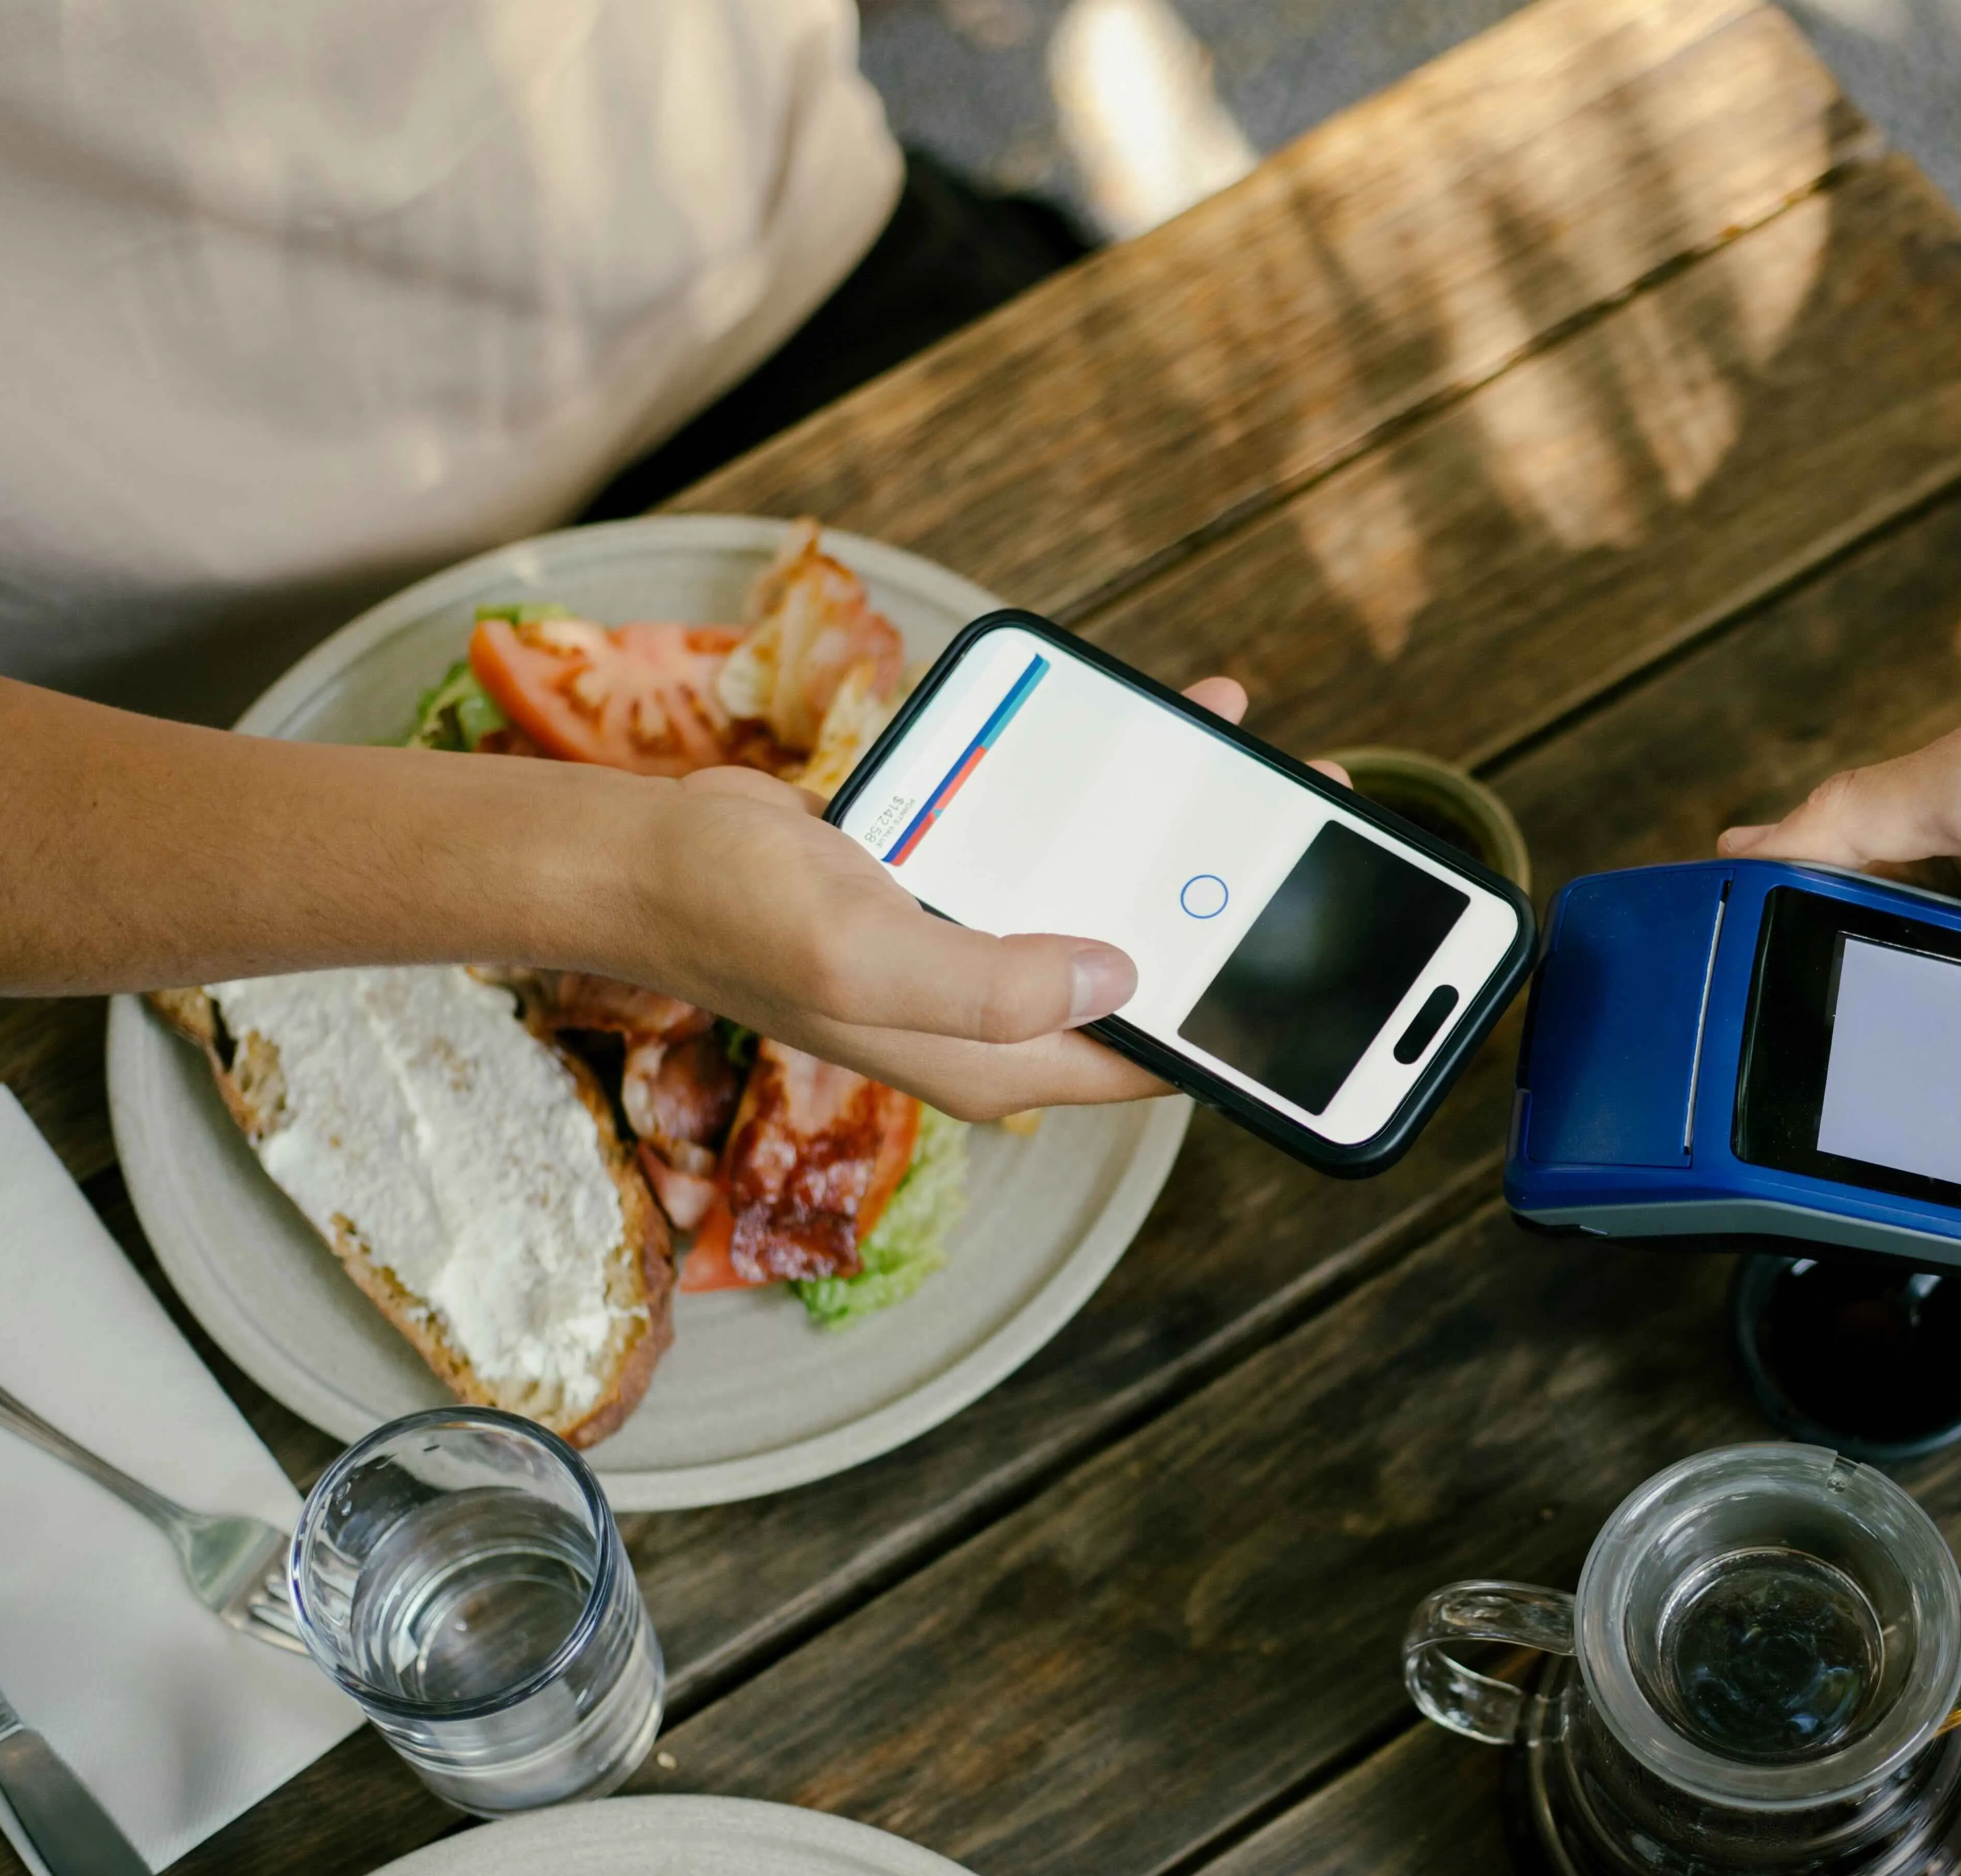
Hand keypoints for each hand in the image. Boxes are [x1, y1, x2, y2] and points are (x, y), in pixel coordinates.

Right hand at [603, 676, 1336, 1118]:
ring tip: (1254, 760)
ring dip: (1177, 837)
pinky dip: (1106, 796)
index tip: (1320, 951)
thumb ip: (985, 977)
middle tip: (1312, 825)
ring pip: (1108, 895)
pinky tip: (1149, 730)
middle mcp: (998, 1011)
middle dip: (1231, 911)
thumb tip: (1117, 978)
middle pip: (1149, 971)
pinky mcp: (955, 884)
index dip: (1244, 1020)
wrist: (640, 853)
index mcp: (991, 1056)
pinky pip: (1056, 843)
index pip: (1155, 1060)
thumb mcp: (855, 946)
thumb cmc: (729, 907)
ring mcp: (977, 946)